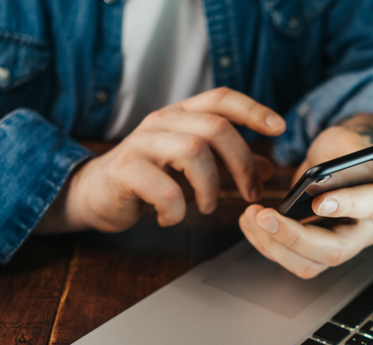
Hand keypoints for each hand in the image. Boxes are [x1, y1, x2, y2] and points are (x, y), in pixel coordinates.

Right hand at [37, 87, 283, 233]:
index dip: (253, 109)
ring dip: (210, 187)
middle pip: (216, 128)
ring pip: (193, 152)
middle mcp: (162, 121)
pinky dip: (176, 209)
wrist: (93, 194)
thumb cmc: (145, 178)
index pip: (221, 98)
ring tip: (207, 207)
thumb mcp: (189, 165)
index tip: (279, 129)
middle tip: (249, 194)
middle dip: (242, 164)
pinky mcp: (125, 170)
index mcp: (180, 115)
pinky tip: (171, 217)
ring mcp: (141, 143)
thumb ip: (226, 164)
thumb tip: (268, 170)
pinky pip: (165, 188)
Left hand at [239, 114, 372, 278]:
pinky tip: (251, 223)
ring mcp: (339, 245)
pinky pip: (291, 260)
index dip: (345, 205)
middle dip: (294, 237)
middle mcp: (363, 231)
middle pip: (334, 250)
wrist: (330, 164)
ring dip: (274, 244)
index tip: (318, 201)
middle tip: (265, 217)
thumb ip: (359, 150)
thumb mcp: (348, 140)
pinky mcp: (315, 252)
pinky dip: (266, 244)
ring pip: (309, 263)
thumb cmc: (342, 152)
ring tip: (251, 216)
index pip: (370, 207)